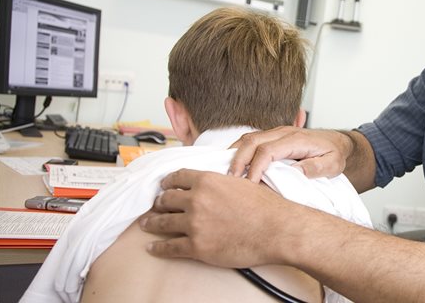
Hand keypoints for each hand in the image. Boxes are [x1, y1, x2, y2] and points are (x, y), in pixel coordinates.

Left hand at [140, 168, 294, 267]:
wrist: (278, 230)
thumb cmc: (267, 207)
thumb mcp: (243, 182)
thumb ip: (223, 182)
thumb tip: (218, 185)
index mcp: (208, 180)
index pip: (177, 177)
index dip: (167, 182)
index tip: (163, 186)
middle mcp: (196, 200)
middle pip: (166, 199)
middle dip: (158, 203)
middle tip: (155, 206)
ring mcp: (194, 224)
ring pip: (162, 222)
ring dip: (151, 223)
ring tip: (146, 224)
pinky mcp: (196, 246)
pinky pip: (170, 247)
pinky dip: (158, 248)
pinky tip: (153, 247)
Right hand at [228, 126, 352, 182]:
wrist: (337, 141)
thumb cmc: (334, 153)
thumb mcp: (333, 164)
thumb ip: (316, 168)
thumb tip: (296, 173)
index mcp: (296, 139)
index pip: (268, 150)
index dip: (256, 167)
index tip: (251, 184)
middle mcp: (283, 132)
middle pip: (252, 141)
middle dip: (238, 161)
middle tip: (232, 181)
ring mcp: (276, 132)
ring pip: (248, 138)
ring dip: (235, 155)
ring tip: (229, 175)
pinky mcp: (272, 136)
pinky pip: (251, 140)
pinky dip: (239, 151)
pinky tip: (234, 166)